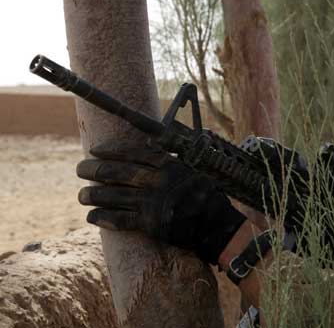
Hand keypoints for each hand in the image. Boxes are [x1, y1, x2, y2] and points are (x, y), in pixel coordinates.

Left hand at [76, 141, 245, 264]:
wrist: (216, 224)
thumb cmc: (206, 195)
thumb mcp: (192, 169)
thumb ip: (170, 160)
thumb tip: (151, 146)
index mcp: (168, 165)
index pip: (133, 153)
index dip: (111, 151)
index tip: (96, 150)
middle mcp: (158, 181)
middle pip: (117, 172)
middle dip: (94, 169)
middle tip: (80, 169)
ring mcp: (152, 202)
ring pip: (114, 196)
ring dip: (93, 195)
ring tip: (81, 196)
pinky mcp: (150, 224)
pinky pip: (119, 219)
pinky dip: (103, 217)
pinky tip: (92, 216)